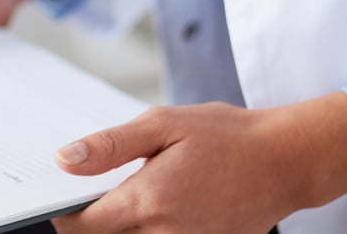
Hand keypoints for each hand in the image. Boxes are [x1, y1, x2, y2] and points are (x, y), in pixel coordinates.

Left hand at [51, 93, 346, 233]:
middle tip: (95, 191)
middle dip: (91, 220)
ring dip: (119, 226)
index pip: (80, 226)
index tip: (59, 196)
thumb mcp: (163, 124)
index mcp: (147, 202)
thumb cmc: (227, 137)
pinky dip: (146, 230)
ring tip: (132, 195)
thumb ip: (109, 145)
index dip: (62, 213)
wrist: (286, 161)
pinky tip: (156, 206)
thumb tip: (63, 160)